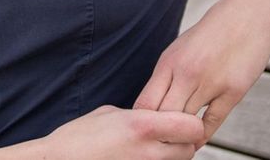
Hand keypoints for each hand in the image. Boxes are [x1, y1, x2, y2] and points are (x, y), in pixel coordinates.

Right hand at [38, 104, 203, 159]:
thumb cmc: (78, 138)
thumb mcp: (109, 113)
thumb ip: (138, 115)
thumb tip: (153, 117)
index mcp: (142, 126)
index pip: (192, 126)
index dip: (189, 123)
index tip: (180, 121)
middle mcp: (148, 151)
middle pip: (189, 149)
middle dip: (183, 142)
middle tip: (168, 137)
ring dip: (171, 155)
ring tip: (150, 148)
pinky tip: (138, 157)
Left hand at [132, 0, 269, 148]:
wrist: (250, 9)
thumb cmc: (215, 30)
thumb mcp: (182, 47)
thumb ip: (169, 73)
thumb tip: (155, 100)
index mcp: (168, 62)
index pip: (144, 103)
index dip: (142, 123)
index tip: (145, 133)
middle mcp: (185, 73)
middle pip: (161, 117)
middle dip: (158, 135)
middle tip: (159, 146)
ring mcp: (209, 82)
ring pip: (185, 122)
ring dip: (181, 137)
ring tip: (177, 147)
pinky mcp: (233, 90)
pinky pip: (212, 121)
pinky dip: (202, 134)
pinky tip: (197, 140)